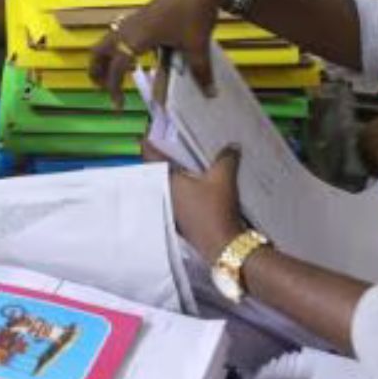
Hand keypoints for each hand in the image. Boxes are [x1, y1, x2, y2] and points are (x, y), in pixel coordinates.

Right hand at [89, 0, 233, 106]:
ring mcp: (134, 19)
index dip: (113, 88)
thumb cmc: (195, 13)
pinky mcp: (142, 14)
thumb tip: (210, 94)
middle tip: (104, 88)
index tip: (119, 106)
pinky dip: (117, 48)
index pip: (116, 68)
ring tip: (113, 75)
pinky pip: (119, 34)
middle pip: (99, 50)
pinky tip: (134, 56)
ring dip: (105, 58)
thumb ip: (200, 72)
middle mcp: (129, 28)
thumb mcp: (197, 46)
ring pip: (107, 40)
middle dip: (97, 70)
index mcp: (137, 38)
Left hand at [143, 141, 244, 260]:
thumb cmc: (215, 207)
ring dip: (172, 176)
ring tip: (184, 164)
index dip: (148, 144)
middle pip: (157, 172)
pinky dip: (181, 189)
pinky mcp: (181, 221)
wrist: (222, 244)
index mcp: (167, 180)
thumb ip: (226, 157)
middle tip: (168, 147)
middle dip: (161, 160)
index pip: (151, 157)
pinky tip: (195, 186)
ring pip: (167, 186)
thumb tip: (233, 145)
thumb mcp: (223, 176)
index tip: (144, 134)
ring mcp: (171, 209)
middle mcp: (164, 194)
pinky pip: (177, 198)